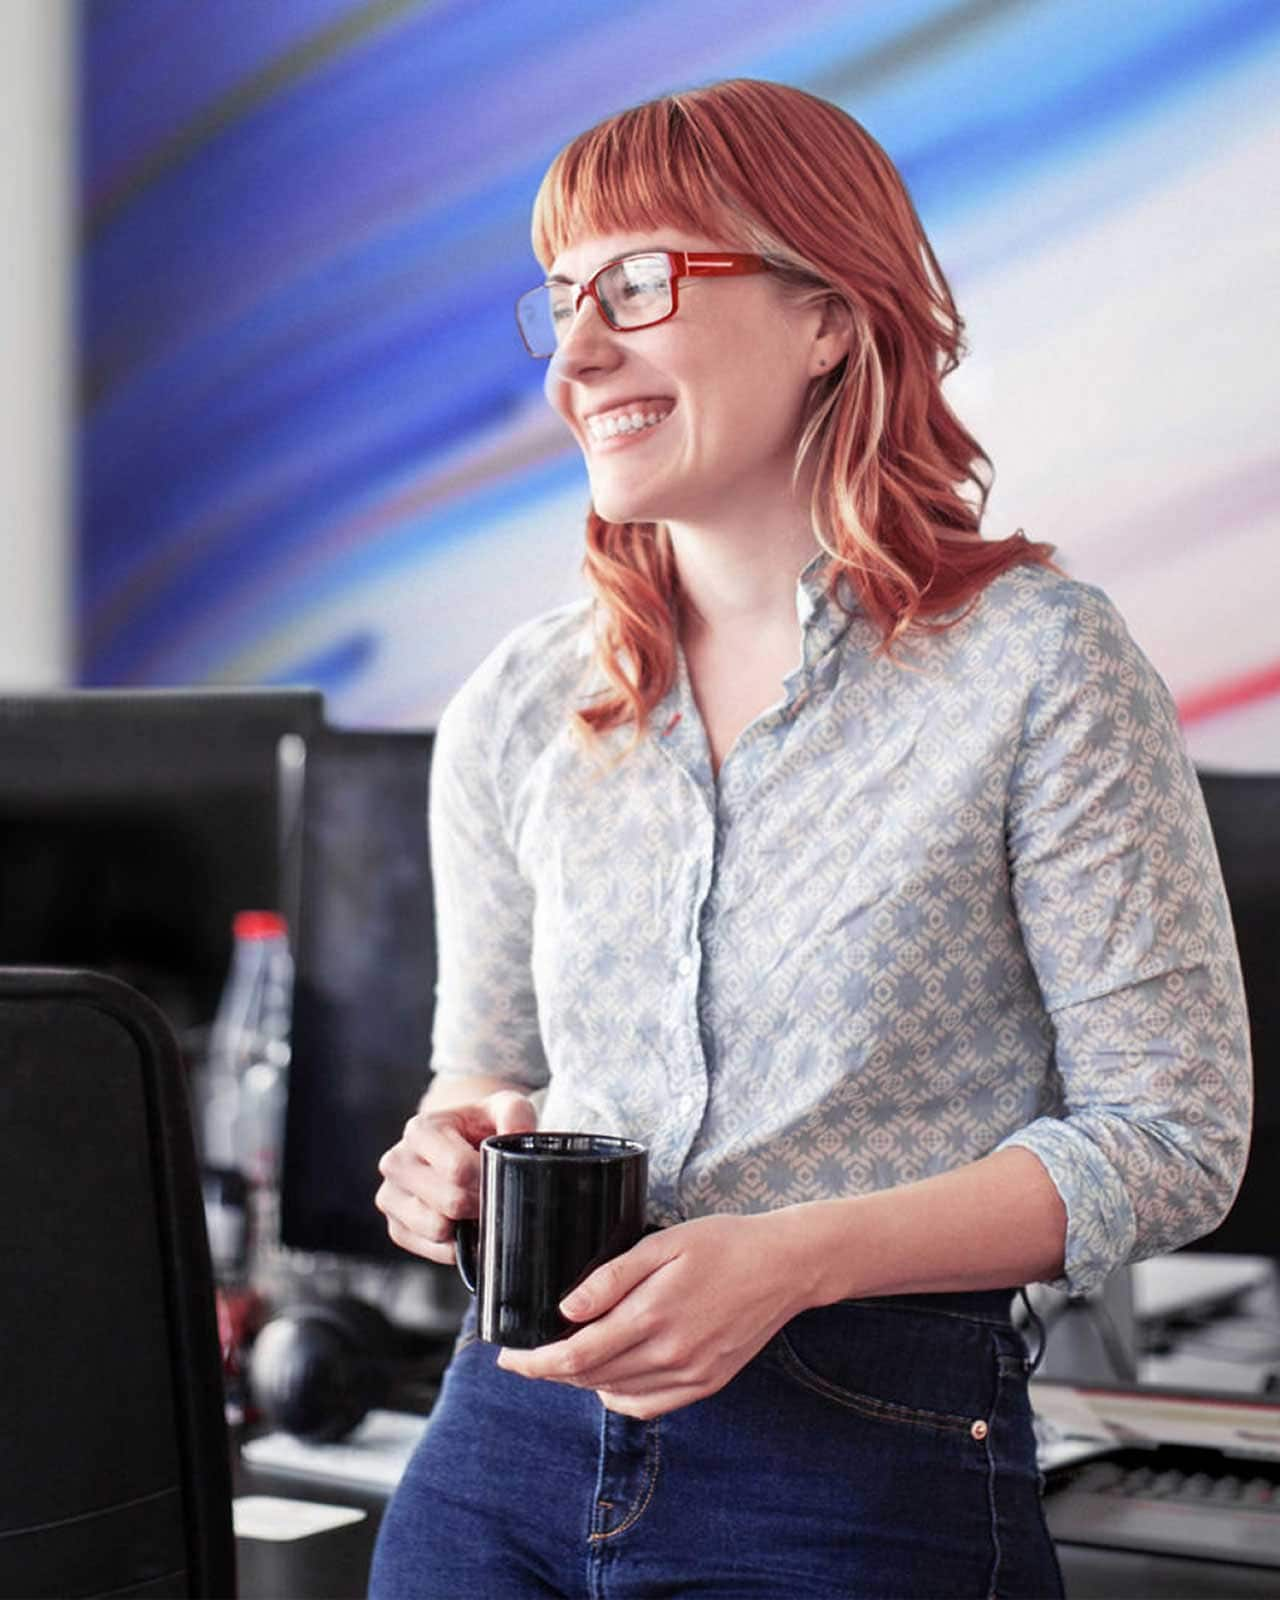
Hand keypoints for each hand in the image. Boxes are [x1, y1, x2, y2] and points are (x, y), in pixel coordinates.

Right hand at [375, 1090, 536, 1263]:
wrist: (457, 1145)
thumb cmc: (479, 1127)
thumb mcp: (501, 1108)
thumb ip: (515, 1113)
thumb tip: (518, 1132)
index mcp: (419, 1130)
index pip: (457, 1168)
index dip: (487, 1180)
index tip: (500, 1176)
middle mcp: (396, 1162)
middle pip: (451, 1202)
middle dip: (481, 1204)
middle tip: (493, 1194)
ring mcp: (391, 1197)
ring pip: (438, 1229)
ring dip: (467, 1225)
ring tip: (477, 1207)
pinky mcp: (396, 1228)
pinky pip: (433, 1250)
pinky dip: (456, 1245)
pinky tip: (463, 1224)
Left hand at [497, 1212, 813, 1417]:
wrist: (785, 1266)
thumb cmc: (723, 1243)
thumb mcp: (662, 1244)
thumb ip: (611, 1278)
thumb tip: (566, 1310)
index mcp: (652, 1316)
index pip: (576, 1355)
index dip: (535, 1363)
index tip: (508, 1358)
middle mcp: (669, 1355)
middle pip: (590, 1378)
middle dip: (550, 1371)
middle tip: (527, 1355)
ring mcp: (690, 1375)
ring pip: (616, 1394)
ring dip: (582, 1382)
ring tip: (564, 1358)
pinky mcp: (706, 1384)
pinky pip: (649, 1407)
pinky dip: (619, 1397)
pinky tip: (610, 1378)